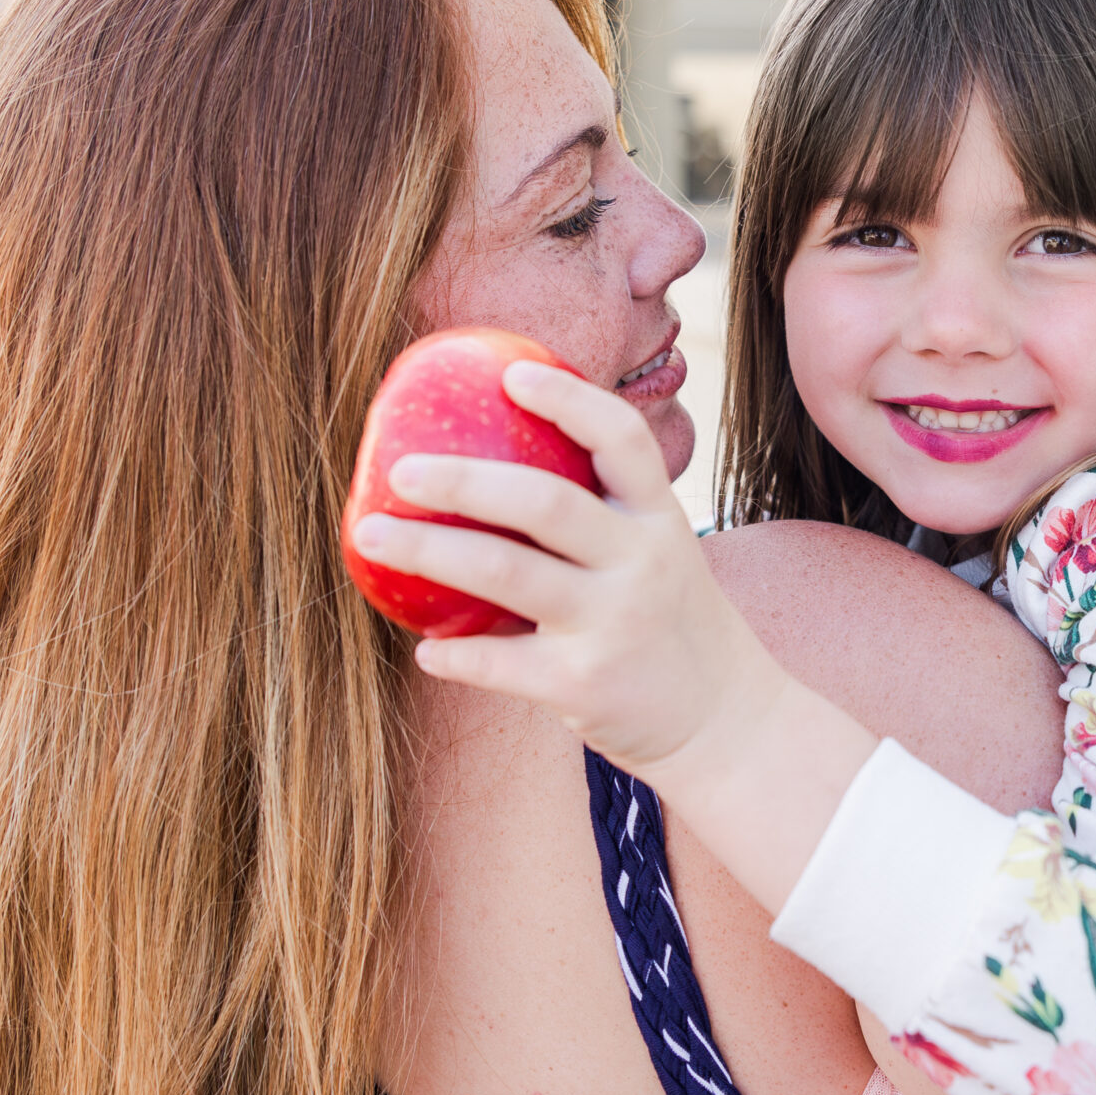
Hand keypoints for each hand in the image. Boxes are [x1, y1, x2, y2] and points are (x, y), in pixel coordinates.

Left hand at [346, 360, 785, 783]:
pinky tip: (423, 649)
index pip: (621, 439)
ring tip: (369, 536)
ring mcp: (612, 622)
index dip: (568, 400)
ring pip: (506, 573)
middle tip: (398, 471)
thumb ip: (602, 514)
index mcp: (657, 518)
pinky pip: (501, 663)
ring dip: (427, 551)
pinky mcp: (584, 684)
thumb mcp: (659, 552)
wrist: (726, 721)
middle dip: (464, 480)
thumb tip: (497, 459)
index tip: (510, 373)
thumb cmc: (667, 621)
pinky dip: (454, 655)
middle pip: (544, 502)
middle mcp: (640, 562)